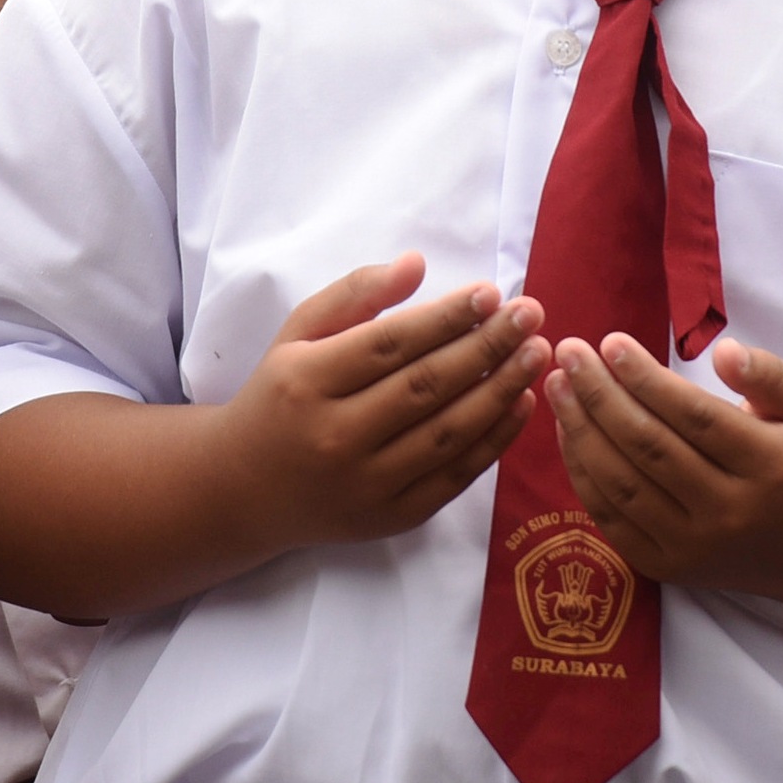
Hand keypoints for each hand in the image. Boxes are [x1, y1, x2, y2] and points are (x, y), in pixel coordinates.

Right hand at [214, 256, 549, 549]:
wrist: (245, 490)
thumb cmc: (279, 397)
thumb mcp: (297, 334)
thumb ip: (354, 295)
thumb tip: (417, 264)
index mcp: (305, 382)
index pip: (390, 345)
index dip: (446, 317)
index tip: (491, 291)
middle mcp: (334, 436)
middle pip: (425, 386)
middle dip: (487, 346)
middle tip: (531, 312)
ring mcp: (365, 484)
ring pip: (447, 433)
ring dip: (501, 389)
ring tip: (537, 352)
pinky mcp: (391, 518)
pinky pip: (454, 477)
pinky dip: (494, 441)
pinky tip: (521, 403)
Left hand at [546, 334, 782, 591]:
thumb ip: (769, 375)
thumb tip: (724, 351)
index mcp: (770, 467)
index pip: (695, 417)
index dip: (647, 379)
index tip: (610, 341)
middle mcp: (730, 513)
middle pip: (650, 448)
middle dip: (601, 395)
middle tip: (570, 352)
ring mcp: (693, 547)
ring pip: (622, 484)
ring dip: (581, 430)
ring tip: (558, 385)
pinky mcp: (666, 568)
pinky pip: (610, 518)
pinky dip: (582, 473)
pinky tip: (568, 430)